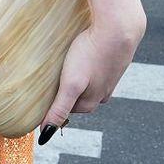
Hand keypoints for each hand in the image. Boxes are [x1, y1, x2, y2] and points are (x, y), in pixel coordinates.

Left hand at [40, 11, 144, 132]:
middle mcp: (104, 92)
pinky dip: (90, 63)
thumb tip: (46, 134)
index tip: (44, 91)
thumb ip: (59, 108)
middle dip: (66, 89)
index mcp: (92, 102)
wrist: (119, 29)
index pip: (67, 110)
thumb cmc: (91, 54)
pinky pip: (97, 67)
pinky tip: (86, 54)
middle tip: (55, 76)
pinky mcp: (114, 61)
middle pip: (78, 97)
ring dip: (78, 76)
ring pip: (89, 82)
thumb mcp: (71, 84)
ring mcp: (111, 77)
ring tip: (69, 64)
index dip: (54, 101)